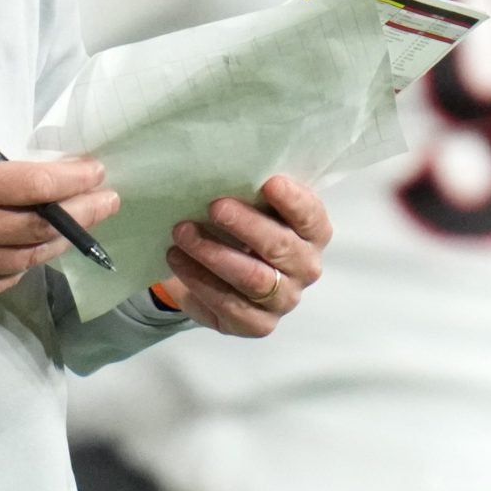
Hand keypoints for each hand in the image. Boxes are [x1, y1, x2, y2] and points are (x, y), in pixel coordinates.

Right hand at [0, 150, 117, 305]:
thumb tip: (41, 179)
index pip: (32, 185)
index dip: (73, 180)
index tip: (98, 172)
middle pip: (39, 226)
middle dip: (82, 212)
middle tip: (109, 201)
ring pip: (26, 258)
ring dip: (58, 241)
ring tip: (78, 226)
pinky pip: (2, 281)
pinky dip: (23, 265)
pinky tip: (36, 252)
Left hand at [153, 174, 330, 337]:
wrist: (219, 272)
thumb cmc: (241, 227)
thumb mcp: (253, 205)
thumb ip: (252, 190)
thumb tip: (230, 165)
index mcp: (313, 233)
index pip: (311, 216)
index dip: (292, 200)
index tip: (268, 182)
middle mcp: (306, 268)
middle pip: (280, 247)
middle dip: (245, 225)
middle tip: (214, 205)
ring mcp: (284, 300)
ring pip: (253, 279)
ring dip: (214, 253)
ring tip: (182, 232)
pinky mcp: (258, 324)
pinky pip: (229, 304)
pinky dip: (199, 279)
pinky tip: (177, 258)